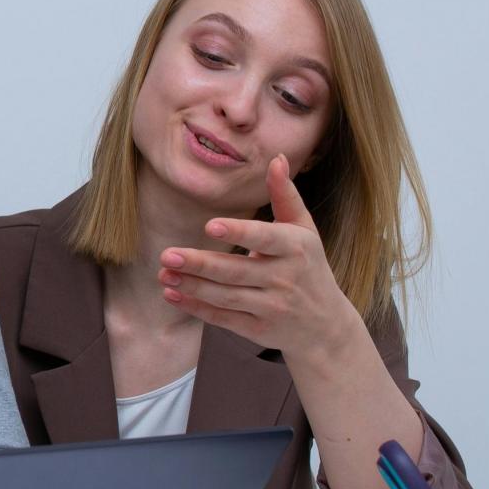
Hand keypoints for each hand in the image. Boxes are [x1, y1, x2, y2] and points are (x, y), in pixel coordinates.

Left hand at [157, 155, 357, 355]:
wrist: (325, 324)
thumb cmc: (309, 266)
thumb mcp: (304, 230)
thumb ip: (286, 196)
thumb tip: (277, 158)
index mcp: (296, 248)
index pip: (266, 237)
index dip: (239, 232)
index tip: (209, 226)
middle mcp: (285, 278)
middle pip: (236, 271)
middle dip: (200, 263)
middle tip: (166, 255)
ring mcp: (272, 306)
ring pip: (226, 296)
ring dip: (192, 286)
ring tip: (163, 273)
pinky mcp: (259, 329)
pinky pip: (224, 318)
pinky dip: (197, 308)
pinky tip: (172, 294)